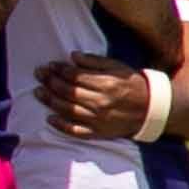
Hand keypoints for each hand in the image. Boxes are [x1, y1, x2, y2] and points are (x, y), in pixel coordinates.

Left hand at [38, 55, 159, 139]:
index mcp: (106, 84)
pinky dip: (61, 126)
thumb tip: (72, 56)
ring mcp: (98, 119)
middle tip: (39, 74)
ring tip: (38, 92)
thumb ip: (94, 61)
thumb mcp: (117, 67)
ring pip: (68, 110)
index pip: (75, 76)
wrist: (150, 109)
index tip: (50, 65)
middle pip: (68, 92)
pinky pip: (76, 131)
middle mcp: (101, 102)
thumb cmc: (132, 85)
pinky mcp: (99, 132)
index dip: (59, 70)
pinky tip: (49, 118)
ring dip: (50, 100)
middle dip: (50, 81)